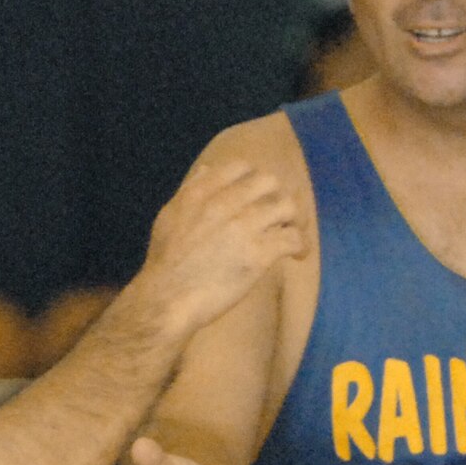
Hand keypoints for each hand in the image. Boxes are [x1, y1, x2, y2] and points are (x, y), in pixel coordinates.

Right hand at [138, 161, 309, 336]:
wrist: (168, 297)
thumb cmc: (165, 262)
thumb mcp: (169, 216)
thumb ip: (190, 192)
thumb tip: (207, 170)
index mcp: (201, 193)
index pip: (240, 167)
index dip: (254, 179)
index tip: (258, 194)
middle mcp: (225, 203)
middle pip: (269, 183)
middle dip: (276, 196)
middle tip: (278, 215)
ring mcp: (244, 227)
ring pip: (287, 208)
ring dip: (293, 220)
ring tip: (290, 233)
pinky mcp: (259, 254)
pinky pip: (293, 239)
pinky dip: (300, 246)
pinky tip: (297, 255)